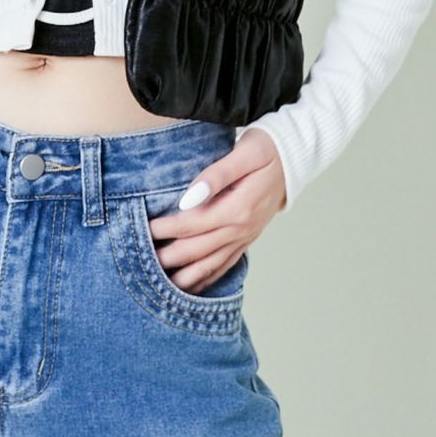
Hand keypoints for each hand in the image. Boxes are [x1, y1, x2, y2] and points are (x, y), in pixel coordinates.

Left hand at [146, 128, 286, 293]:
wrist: (296, 157)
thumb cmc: (269, 149)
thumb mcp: (246, 152)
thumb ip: (216, 175)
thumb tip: (188, 197)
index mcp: (238, 208)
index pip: (191, 224)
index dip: (164, 228)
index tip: (143, 228)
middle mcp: (241, 229)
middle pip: (196, 250)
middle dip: (167, 258)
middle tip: (139, 263)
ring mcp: (245, 237)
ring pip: (209, 265)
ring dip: (183, 277)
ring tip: (158, 286)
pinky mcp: (247, 239)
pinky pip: (224, 265)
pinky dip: (205, 278)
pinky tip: (189, 287)